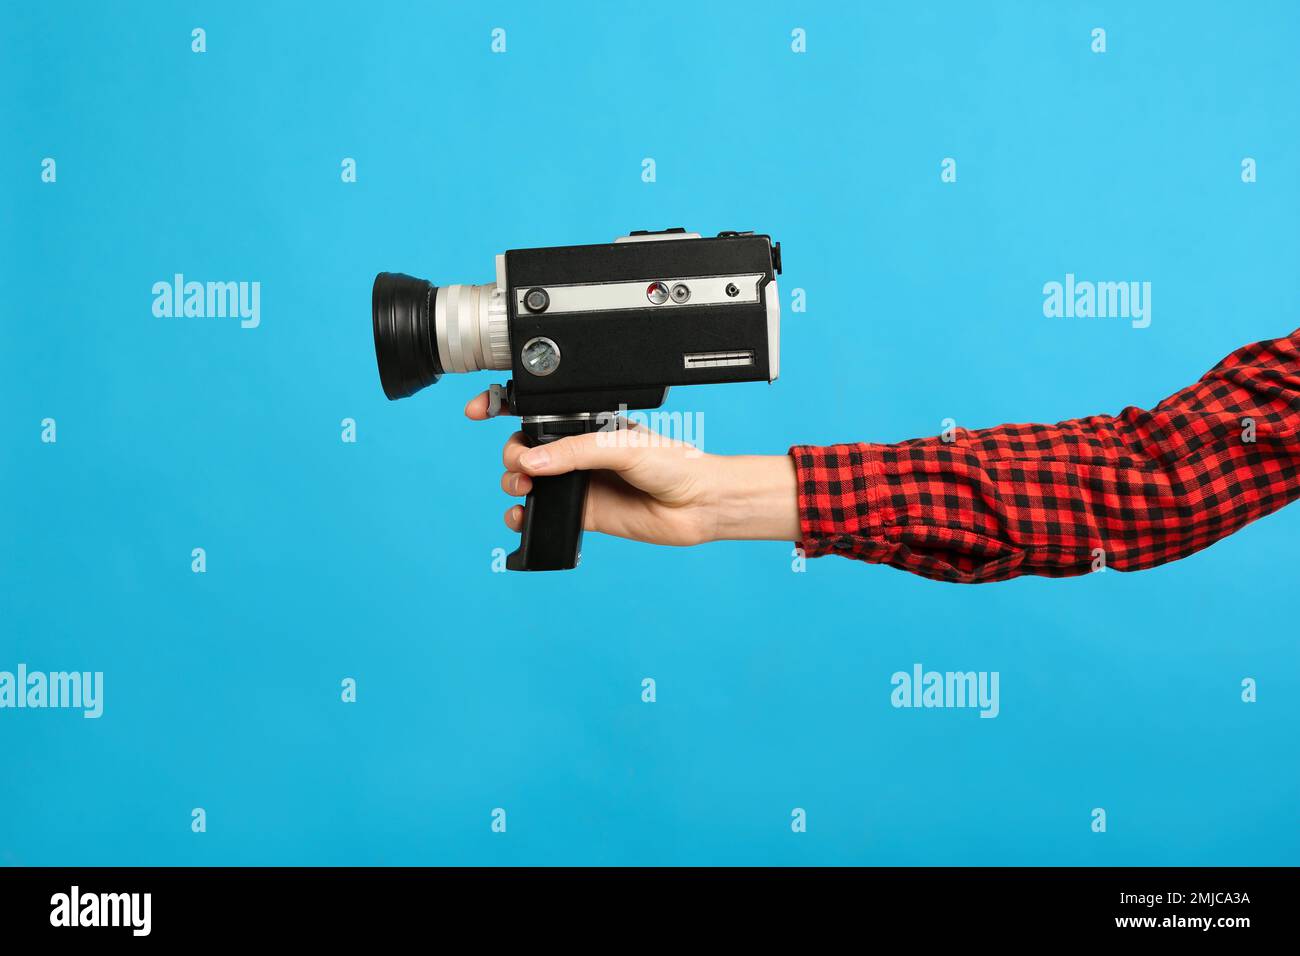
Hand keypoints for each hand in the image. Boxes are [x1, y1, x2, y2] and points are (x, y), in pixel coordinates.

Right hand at [463, 391, 800, 546]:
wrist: (696, 504)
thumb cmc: (673, 463)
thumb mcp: (619, 446)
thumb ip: (574, 452)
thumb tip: (532, 463)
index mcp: (588, 423)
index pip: (539, 411)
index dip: (503, 407)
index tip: (478, 410)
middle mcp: (580, 452)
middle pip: (525, 448)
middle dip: (511, 456)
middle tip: (521, 467)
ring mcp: (579, 482)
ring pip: (528, 482)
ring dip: (513, 485)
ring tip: (524, 490)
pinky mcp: (583, 513)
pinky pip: (542, 514)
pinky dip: (524, 517)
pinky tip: (523, 518)